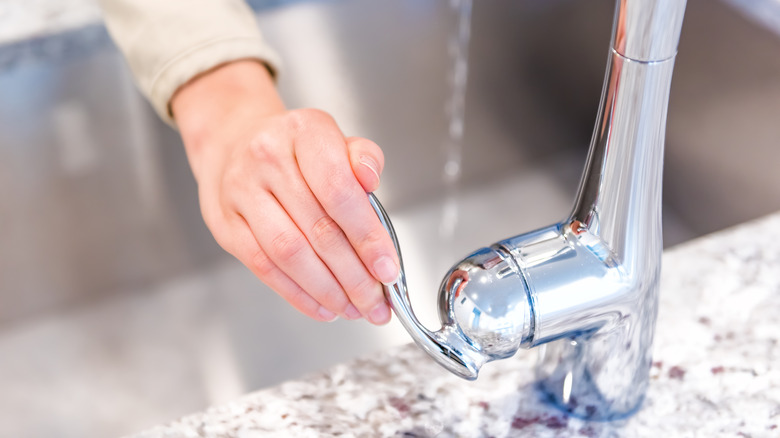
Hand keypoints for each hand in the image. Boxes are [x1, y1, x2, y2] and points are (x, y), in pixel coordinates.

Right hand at [171, 60, 398, 324]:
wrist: (233, 142)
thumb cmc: (296, 148)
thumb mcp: (336, 139)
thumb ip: (364, 159)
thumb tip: (371, 180)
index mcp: (305, 132)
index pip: (339, 191)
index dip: (367, 236)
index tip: (387, 269)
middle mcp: (268, 157)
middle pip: (318, 229)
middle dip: (354, 276)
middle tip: (377, 303)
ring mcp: (241, 191)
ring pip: (289, 253)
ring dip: (328, 290)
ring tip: (354, 308)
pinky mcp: (226, 224)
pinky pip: (264, 266)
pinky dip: (297, 293)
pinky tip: (323, 306)